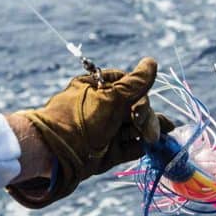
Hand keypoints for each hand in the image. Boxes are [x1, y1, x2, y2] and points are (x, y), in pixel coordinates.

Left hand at [6, 57, 173, 208]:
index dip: (141, 95)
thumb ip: (135, 83)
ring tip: (159, 137)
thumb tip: (152, 62)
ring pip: (134, 128)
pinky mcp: (108, 152)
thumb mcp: (110, 97)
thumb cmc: (83, 118)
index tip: (139, 107)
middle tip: (149, 131)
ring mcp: (105, 131)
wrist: (57, 153)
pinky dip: (142, 146)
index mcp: (98, 88)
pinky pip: (130, 147)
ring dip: (148, 131)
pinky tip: (154, 146)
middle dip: (146, 117)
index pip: (130, 85)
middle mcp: (103, 108)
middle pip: (135, 108)